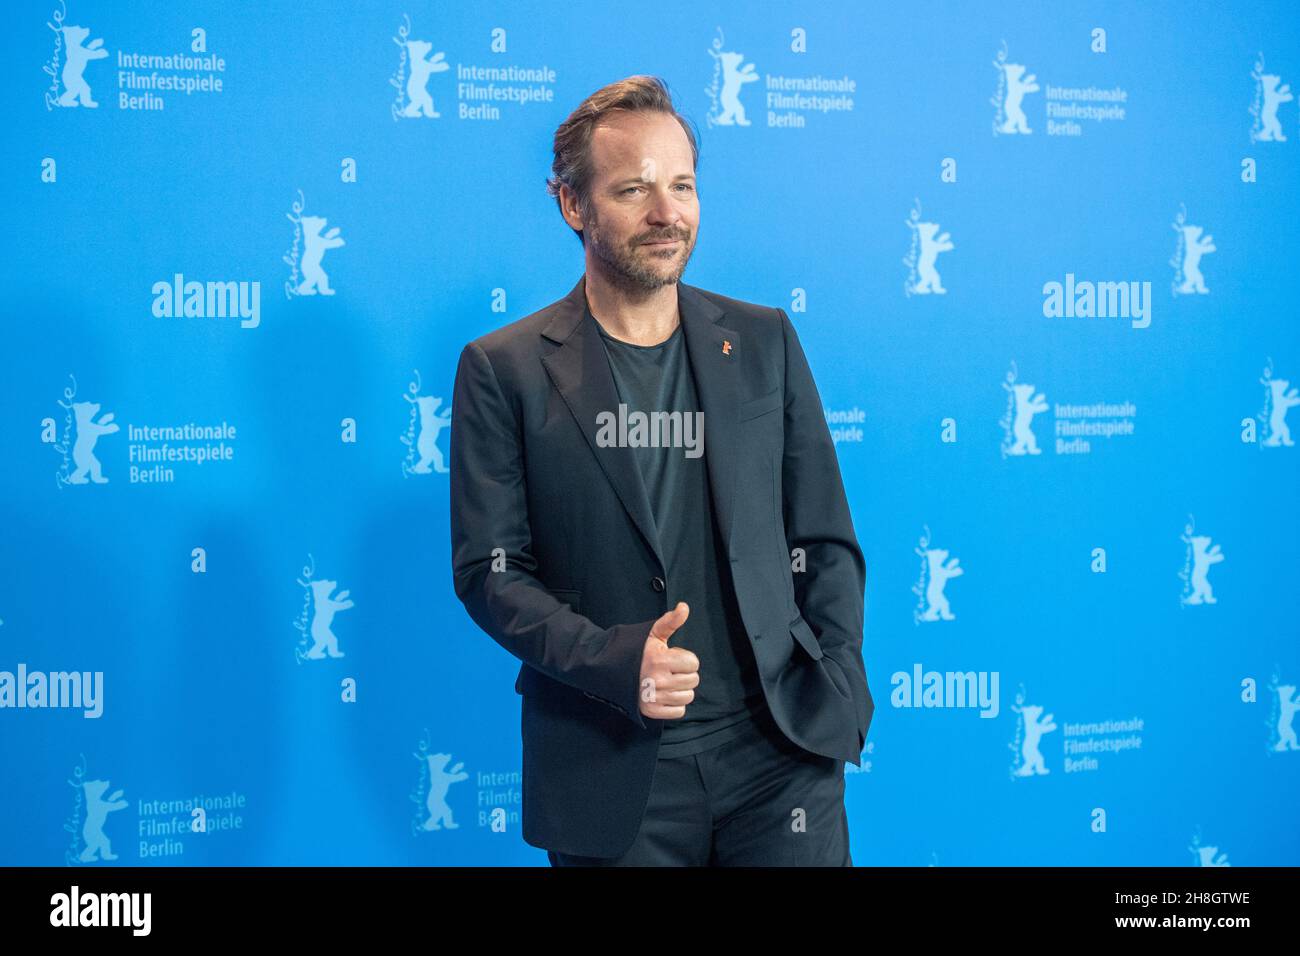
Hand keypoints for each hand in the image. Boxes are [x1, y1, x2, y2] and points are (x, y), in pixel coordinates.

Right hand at [639, 602, 698, 719]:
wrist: (610, 669)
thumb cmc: (635, 650)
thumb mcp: (652, 633)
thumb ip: (671, 621)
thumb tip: (684, 607)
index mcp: (660, 660)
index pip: (693, 663)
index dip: (685, 659)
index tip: (673, 658)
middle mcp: (658, 680)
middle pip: (693, 680)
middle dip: (684, 673)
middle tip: (670, 670)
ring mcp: (654, 697)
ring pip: (687, 697)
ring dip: (681, 689)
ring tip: (667, 681)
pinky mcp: (651, 711)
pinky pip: (679, 711)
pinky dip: (675, 704)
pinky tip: (664, 694)